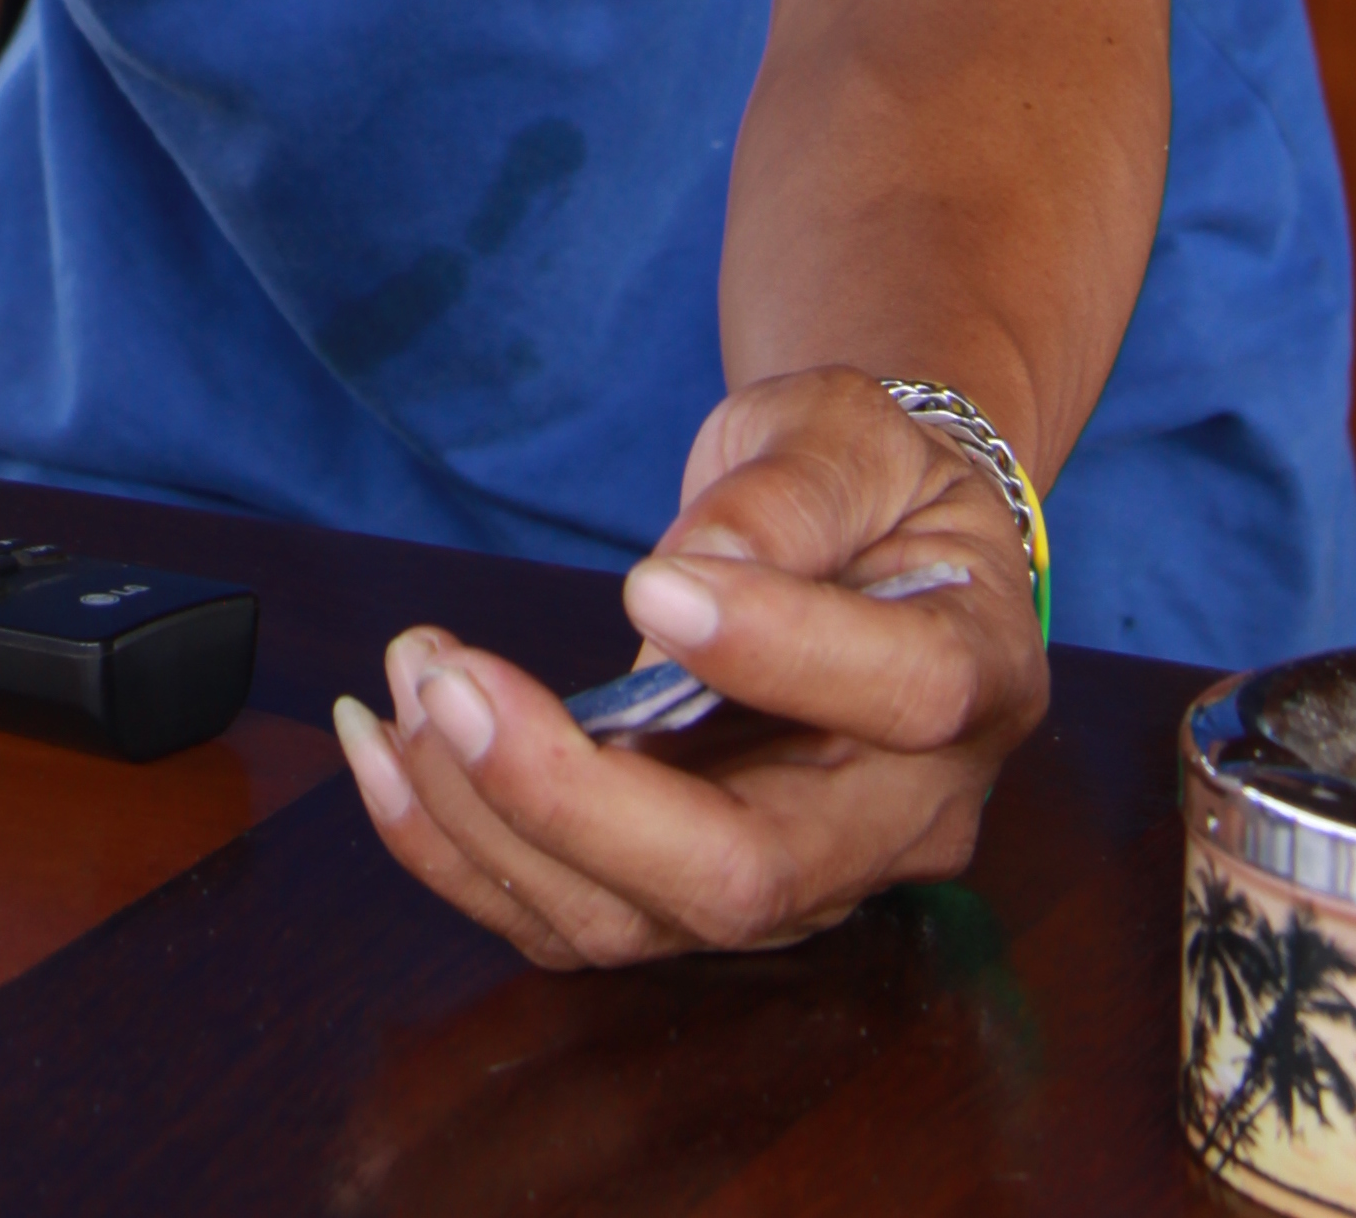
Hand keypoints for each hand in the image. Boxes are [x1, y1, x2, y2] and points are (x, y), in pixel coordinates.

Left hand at [330, 366, 1050, 966]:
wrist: (859, 540)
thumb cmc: (867, 481)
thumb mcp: (854, 433)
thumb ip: (793, 491)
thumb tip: (701, 566)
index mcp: (974, 677)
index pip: (902, 698)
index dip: (773, 651)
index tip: (647, 580)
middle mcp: (897, 821)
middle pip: (744, 879)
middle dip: (576, 800)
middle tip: (452, 680)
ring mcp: (794, 880)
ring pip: (635, 922)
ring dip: (490, 819)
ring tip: (409, 684)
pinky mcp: (692, 892)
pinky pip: (566, 916)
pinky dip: (456, 849)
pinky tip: (381, 751)